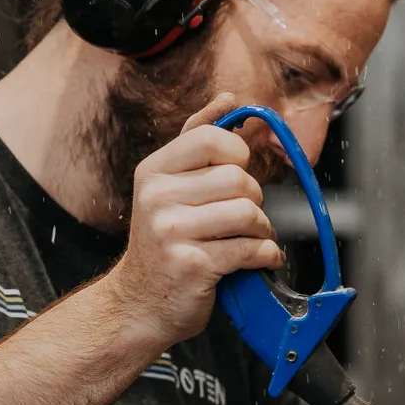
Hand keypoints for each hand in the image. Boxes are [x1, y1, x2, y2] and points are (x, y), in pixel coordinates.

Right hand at [100, 92, 285, 347]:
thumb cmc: (161, 246)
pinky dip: (265, 256)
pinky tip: (256, 261)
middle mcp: (157, 198)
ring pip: (249, 213)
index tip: (235, 174)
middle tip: (241, 218)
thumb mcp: (167, 188)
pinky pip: (251, 249)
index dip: (237, 154)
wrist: (139, 305)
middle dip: (253, 199)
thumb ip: (196, 143)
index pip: (212, 138)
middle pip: (238, 178)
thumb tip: (228, 99)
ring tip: (248, 240)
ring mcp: (172, 232)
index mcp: (153, 172)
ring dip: (261, 230)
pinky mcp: (193, 265)